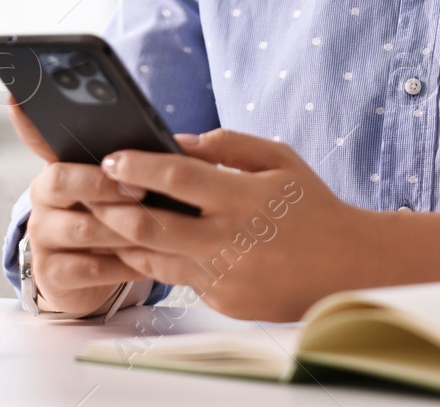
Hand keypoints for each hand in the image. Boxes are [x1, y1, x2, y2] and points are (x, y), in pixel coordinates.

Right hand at [8, 98, 149, 314]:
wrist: (90, 278)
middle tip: (140, 187)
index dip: (25, 118)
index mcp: (59, 166)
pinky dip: (124, 264)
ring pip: (84, 228)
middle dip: (104, 183)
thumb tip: (174, 145)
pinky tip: (147, 259)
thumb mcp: (118, 188)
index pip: (38, 137)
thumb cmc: (112, 219)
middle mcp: (43, 197)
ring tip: (158, 227)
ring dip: (125, 228)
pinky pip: (91, 268)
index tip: (17, 93)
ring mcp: (43, 236)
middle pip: (62, 179)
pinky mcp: (52, 273)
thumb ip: (131, 164)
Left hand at [89, 129, 366, 320]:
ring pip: (154, 258)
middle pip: (150, 226)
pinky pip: (179, 278)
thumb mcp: (278, 159)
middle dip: (111, 208)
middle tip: (92, 192)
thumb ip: (226, 144)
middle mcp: (229, 241)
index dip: (137, 167)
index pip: (176, 179)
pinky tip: (147, 242)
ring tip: (105, 217)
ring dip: (124, 237)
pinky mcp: (223, 301)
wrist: (347, 267)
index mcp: (243, 199)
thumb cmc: (312, 206)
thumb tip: (175, 139)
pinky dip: (161, 258)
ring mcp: (224, 277)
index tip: (112, 157)